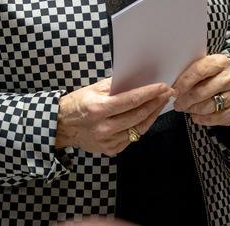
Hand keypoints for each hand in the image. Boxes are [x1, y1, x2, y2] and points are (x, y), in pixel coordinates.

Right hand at [56, 79, 173, 155]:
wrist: (62, 126)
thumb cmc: (77, 104)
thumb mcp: (92, 89)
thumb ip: (114, 85)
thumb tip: (137, 79)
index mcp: (98, 109)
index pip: (130, 100)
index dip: (149, 93)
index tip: (163, 86)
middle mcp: (103, 127)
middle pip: (138, 115)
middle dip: (156, 103)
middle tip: (167, 93)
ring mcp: (107, 141)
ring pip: (138, 129)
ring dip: (152, 115)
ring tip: (161, 103)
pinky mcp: (110, 150)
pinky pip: (132, 137)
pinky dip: (141, 126)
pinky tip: (147, 116)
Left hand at [172, 54, 229, 126]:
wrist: (227, 81)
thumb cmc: (208, 75)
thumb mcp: (199, 67)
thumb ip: (188, 73)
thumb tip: (171, 86)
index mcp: (221, 61)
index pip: (200, 71)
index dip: (184, 82)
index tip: (174, 90)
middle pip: (204, 91)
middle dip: (187, 100)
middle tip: (177, 104)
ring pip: (210, 106)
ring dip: (194, 109)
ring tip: (186, 108)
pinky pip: (219, 118)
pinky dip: (205, 119)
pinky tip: (196, 116)